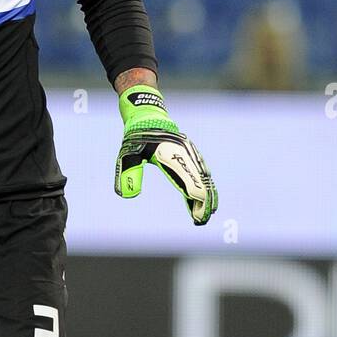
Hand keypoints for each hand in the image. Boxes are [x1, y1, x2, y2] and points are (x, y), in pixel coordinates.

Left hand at [114, 85, 217, 225]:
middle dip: (204, 203)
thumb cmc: (136, 137)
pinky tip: (206, 197)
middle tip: (203, 221)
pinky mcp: (190, 154)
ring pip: (204, 177)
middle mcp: (185, 154)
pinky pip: (201, 172)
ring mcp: (190, 153)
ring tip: (208, 213)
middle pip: (201, 182)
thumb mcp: (127, 155)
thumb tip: (128, 196)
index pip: (189, 183)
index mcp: (172, 156)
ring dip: (208, 195)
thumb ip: (128, 174)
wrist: (148, 116)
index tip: (198, 218)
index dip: (196, 202)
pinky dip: (205, 185)